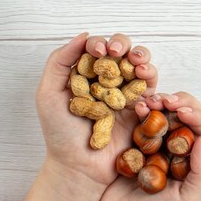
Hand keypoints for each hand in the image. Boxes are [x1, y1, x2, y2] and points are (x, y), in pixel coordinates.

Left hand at [37, 33, 158, 185]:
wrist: (80, 166)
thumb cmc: (61, 133)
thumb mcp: (48, 94)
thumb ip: (60, 62)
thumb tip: (84, 35)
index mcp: (86, 72)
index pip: (97, 46)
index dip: (99, 42)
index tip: (98, 51)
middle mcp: (108, 78)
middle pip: (123, 49)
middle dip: (123, 44)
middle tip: (117, 52)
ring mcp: (127, 91)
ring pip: (141, 63)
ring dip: (142, 57)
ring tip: (138, 63)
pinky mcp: (142, 106)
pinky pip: (152, 87)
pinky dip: (150, 79)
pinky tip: (144, 81)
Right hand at [96, 93, 200, 200]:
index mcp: (194, 158)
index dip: (197, 116)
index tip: (183, 112)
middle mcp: (178, 145)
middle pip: (187, 113)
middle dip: (180, 102)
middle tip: (167, 101)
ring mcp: (157, 139)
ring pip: (166, 110)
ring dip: (161, 100)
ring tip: (152, 102)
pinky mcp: (135, 137)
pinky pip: (142, 116)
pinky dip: (141, 107)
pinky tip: (138, 107)